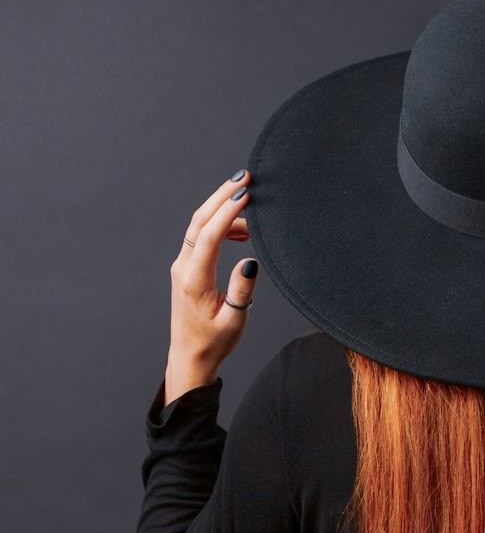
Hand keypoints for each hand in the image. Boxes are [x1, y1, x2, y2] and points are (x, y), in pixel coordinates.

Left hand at [167, 171, 257, 377]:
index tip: (246, 193)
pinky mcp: (188, 266)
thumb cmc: (214, 342)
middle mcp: (184, 268)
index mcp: (194, 280)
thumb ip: (242, 291)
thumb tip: (250, 262)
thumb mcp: (234, 321)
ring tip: (253, 203)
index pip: (209, 236)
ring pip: (200, 225)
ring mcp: (184, 265)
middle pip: (200, 220)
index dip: (228, 212)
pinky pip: (203, 236)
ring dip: (223, 208)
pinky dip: (222, 225)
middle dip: (222, 195)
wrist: (191, 356)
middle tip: (245, 175)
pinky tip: (243, 230)